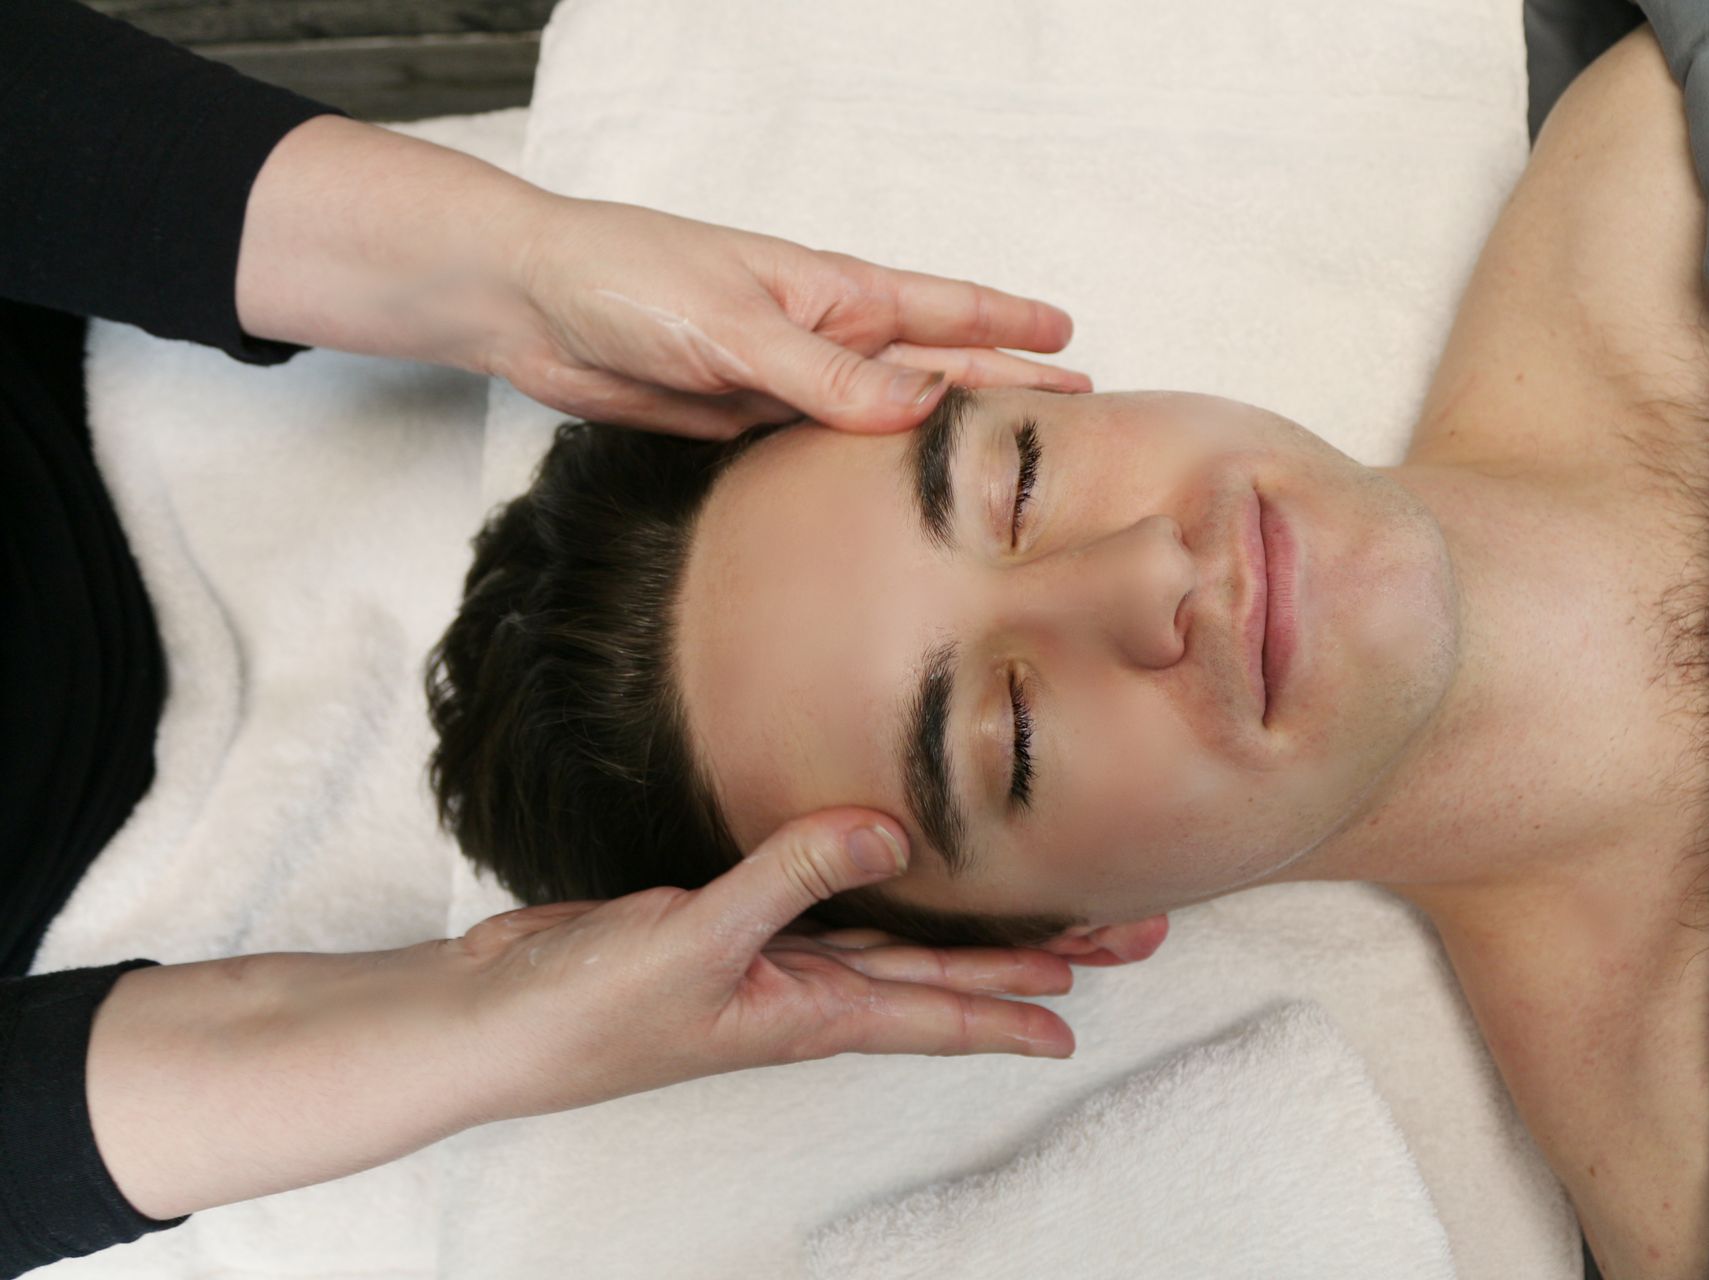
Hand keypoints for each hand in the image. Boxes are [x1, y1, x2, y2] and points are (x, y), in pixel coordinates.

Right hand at [448, 809, 1080, 1122]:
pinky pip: (824, 906)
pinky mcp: (728, 925)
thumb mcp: (695, 942)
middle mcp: (803, 991)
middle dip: (1030, 963)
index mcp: (808, 1012)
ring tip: (1045, 924)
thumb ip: (792, 877)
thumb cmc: (583, 1012)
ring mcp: (768, 961)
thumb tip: (893, 829)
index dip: (1009, 1013)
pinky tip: (896, 874)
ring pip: (892, 944)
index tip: (1080, 1021)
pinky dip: (870, 891)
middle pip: (939, 977)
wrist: (493, 1020)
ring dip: (968, 937)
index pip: (934, 1012)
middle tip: (1117, 944)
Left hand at [500, 197, 1090, 436]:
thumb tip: (926, 408)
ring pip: (887, 419)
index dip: (1010, 326)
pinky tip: (899, 494)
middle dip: (1003, 387)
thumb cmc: (632, 280)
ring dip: (942, 439)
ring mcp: (789, 383)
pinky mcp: (748, 424)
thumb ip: (828, 377)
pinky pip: (827, 453)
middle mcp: (824, 338)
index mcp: (835, 294)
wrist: (537, 308)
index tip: (1072, 339)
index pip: (947, 310)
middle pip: (936, 369)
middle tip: (1073, 414)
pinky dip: (869, 472)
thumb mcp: (738, 328)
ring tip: (1003, 469)